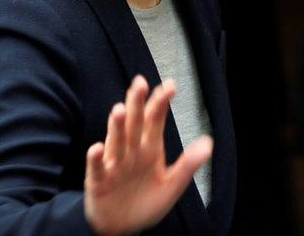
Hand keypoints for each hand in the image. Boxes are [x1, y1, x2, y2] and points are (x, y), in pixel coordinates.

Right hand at [84, 76, 212, 235]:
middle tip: (140, 83)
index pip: (155, 121)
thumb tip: (208, 143)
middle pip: (134, 124)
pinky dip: (95, 158)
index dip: (160, 104)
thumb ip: (188, 164)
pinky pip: (97, 168)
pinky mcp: (99, 181)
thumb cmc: (146, 202)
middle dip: (137, 104)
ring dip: (117, 126)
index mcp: (149, 149)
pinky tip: (96, 148)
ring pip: (116, 141)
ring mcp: (114, 164)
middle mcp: (131, 152)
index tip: (169, 86)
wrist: (122, 227)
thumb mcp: (172, 185)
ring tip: (120, 109)